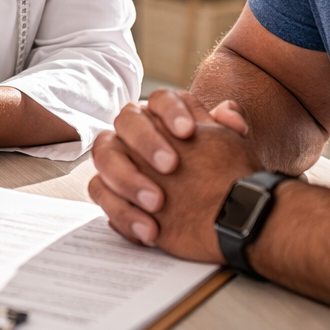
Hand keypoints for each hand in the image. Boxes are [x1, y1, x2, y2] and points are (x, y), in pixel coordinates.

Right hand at [89, 101, 260, 261]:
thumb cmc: (218, 175)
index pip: (160, 99)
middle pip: (126, 121)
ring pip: (105, 156)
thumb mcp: (228, 150)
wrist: (216, 215)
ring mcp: (118, 160)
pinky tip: (149, 230)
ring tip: (157, 204)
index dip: (170, 112)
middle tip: (170, 166)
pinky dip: (123, 212)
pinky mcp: (110, 191)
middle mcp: (135, 131)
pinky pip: (101, 193)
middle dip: (147, 142)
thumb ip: (229, 126)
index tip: (188, 132)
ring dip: (128, 179)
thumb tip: (229, 115)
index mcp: (162, 115)